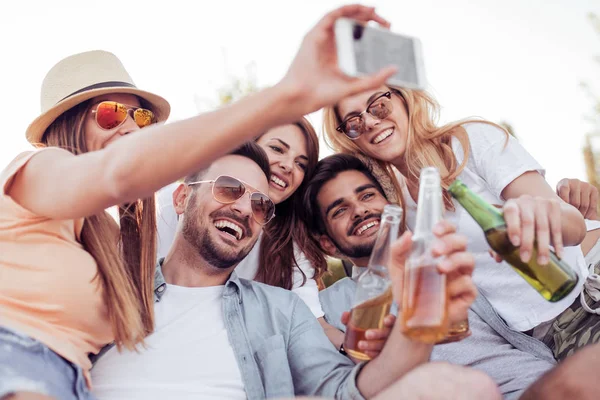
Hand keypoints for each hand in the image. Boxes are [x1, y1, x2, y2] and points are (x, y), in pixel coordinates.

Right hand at [280, 4, 396, 115]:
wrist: (303, 97)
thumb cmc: (324, 94)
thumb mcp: (356, 85)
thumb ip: (375, 78)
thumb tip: (395, 68)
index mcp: (340, 55)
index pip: (358, 35)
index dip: (373, 29)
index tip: (388, 30)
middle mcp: (332, 44)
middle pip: (353, 23)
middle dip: (370, 18)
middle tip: (386, 23)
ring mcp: (322, 38)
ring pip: (342, 16)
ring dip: (359, 10)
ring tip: (374, 11)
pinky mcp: (315, 34)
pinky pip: (331, 15)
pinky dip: (344, 10)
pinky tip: (358, 9)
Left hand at [341, 312, 395, 359]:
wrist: (355, 351)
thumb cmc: (359, 334)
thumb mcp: (354, 326)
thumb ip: (349, 319)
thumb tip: (345, 315)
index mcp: (384, 325)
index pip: (392, 321)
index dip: (391, 320)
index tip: (385, 321)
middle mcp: (388, 335)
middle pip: (388, 334)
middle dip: (379, 333)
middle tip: (367, 334)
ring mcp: (387, 347)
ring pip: (383, 345)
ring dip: (373, 345)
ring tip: (360, 345)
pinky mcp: (382, 356)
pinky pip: (380, 355)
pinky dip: (374, 354)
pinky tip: (366, 353)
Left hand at [389, 220, 476, 327]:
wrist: (411, 317)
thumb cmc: (408, 289)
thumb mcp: (396, 268)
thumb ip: (397, 250)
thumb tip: (407, 234)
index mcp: (440, 251)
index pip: (449, 231)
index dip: (446, 226)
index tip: (435, 230)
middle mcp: (453, 260)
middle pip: (462, 242)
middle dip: (450, 242)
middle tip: (435, 250)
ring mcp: (462, 277)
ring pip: (469, 260)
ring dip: (455, 261)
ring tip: (440, 268)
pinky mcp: (467, 295)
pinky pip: (470, 285)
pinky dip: (458, 285)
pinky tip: (446, 291)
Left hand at [503, 195, 562, 263]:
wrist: (538, 208)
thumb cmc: (518, 221)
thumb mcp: (508, 226)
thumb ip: (500, 241)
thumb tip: (498, 258)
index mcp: (511, 204)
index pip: (511, 212)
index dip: (513, 227)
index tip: (515, 243)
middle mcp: (526, 201)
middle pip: (528, 222)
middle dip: (527, 243)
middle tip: (525, 259)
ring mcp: (541, 202)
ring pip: (543, 227)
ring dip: (543, 247)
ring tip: (542, 262)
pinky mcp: (554, 207)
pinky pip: (556, 228)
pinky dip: (557, 243)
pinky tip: (558, 255)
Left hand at [556, 178, 598, 219]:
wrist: (572, 192)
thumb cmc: (561, 198)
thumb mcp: (557, 199)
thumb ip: (558, 204)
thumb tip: (559, 213)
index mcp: (564, 182)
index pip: (564, 192)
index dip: (564, 204)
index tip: (564, 212)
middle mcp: (575, 181)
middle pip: (575, 202)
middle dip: (573, 212)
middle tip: (571, 219)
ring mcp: (585, 185)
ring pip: (585, 205)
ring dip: (581, 214)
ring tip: (577, 218)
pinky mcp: (593, 189)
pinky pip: (592, 205)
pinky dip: (589, 214)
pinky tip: (585, 217)